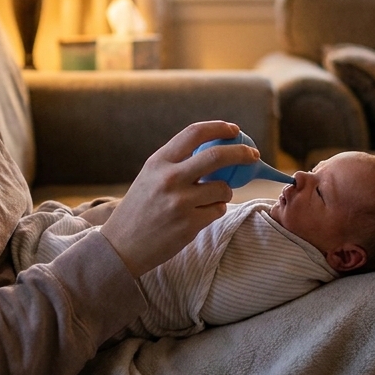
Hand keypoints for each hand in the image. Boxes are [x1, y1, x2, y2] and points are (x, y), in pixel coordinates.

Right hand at [100, 121, 258, 277]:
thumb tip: (215, 149)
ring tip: (209, 199)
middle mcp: (169, 178)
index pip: (194, 133)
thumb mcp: (150, 177)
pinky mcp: (189, 224)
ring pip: (223, 188)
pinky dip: (215, 211)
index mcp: (159, 162)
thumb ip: (176, 163)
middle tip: (253, 155)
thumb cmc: (140, 209)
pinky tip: (198, 216)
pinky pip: (218, 211)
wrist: (121, 246)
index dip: (218, 128)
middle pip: (217, 156)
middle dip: (241, 153)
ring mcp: (180, 202)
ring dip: (224, 192)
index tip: (234, 129)